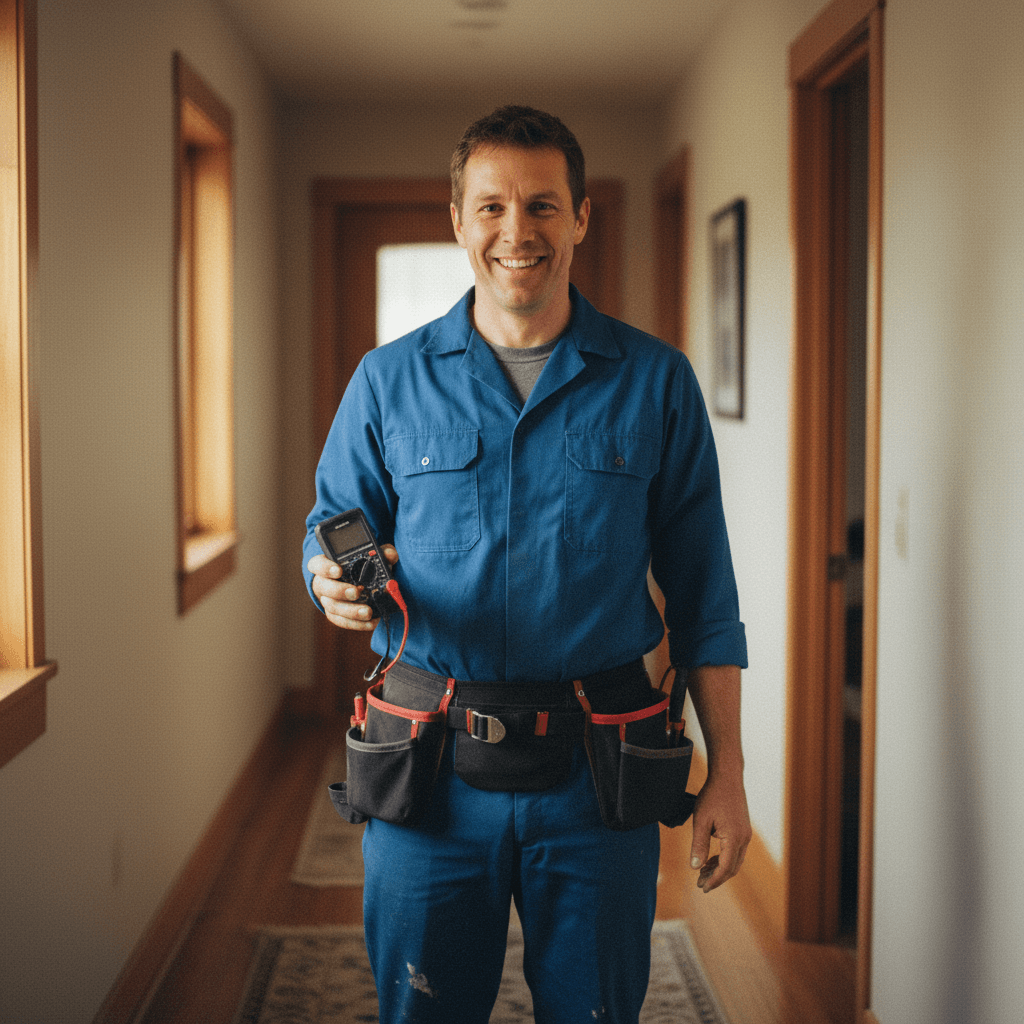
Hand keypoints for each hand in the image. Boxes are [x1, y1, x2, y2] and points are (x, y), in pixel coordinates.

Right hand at [307, 546, 398, 631]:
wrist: (358, 582)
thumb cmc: (361, 565)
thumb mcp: (371, 556)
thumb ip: (381, 553)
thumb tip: (390, 555)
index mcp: (326, 565)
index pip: (317, 564)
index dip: (325, 567)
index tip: (339, 570)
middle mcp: (323, 583)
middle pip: (323, 587)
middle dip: (339, 591)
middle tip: (356, 592)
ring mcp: (327, 600)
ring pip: (332, 607)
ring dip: (350, 611)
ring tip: (368, 612)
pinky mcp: (335, 615)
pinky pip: (342, 621)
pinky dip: (357, 623)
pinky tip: (372, 621)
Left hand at [689, 769, 751, 892]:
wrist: (727, 778)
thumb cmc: (712, 796)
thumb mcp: (700, 821)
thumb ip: (698, 845)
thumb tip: (695, 867)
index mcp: (734, 838)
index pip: (725, 868)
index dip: (714, 880)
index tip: (702, 887)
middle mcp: (744, 839)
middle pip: (732, 867)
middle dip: (717, 877)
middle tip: (700, 884)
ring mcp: (745, 835)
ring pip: (734, 861)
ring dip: (720, 869)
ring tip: (702, 873)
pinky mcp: (742, 830)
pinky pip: (735, 851)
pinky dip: (723, 858)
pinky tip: (710, 860)